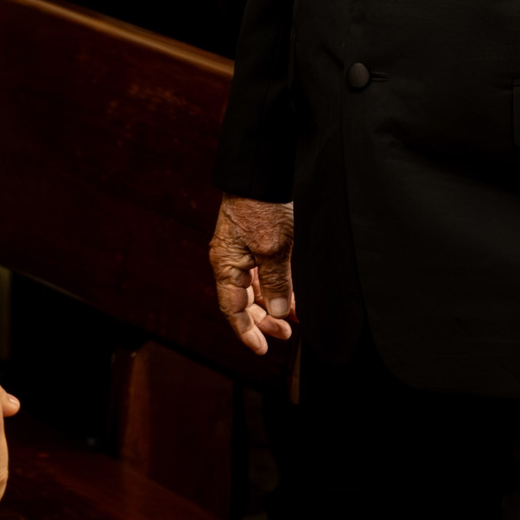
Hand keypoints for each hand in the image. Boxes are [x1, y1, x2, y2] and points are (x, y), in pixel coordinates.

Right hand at [209, 195, 294, 354]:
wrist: (263, 170)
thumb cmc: (262, 205)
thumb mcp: (272, 248)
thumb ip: (276, 283)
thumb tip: (279, 312)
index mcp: (226, 264)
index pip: (232, 309)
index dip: (247, 332)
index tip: (263, 349)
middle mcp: (230, 260)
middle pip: (243, 302)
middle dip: (263, 320)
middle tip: (286, 334)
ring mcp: (243, 250)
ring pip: (255, 288)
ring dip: (272, 305)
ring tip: (293, 318)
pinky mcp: (256, 240)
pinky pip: (263, 273)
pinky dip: (277, 287)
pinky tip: (292, 295)